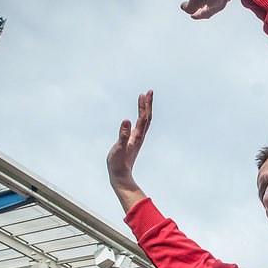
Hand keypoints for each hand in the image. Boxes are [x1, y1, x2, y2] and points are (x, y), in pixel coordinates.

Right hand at [107, 91, 151, 211]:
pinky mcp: (134, 142)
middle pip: (147, 117)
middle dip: (148, 104)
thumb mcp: (119, 147)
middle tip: (149, 92)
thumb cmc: (118, 162)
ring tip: (144, 99)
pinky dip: (141, 118)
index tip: (145, 94)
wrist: (121, 175)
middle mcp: (140, 136)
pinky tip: (138, 116)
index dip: (144, 105)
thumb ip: (123, 134)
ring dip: (145, 110)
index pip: (143, 117)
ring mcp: (138, 139)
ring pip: (144, 121)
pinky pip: (140, 126)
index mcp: (137, 136)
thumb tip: (127, 120)